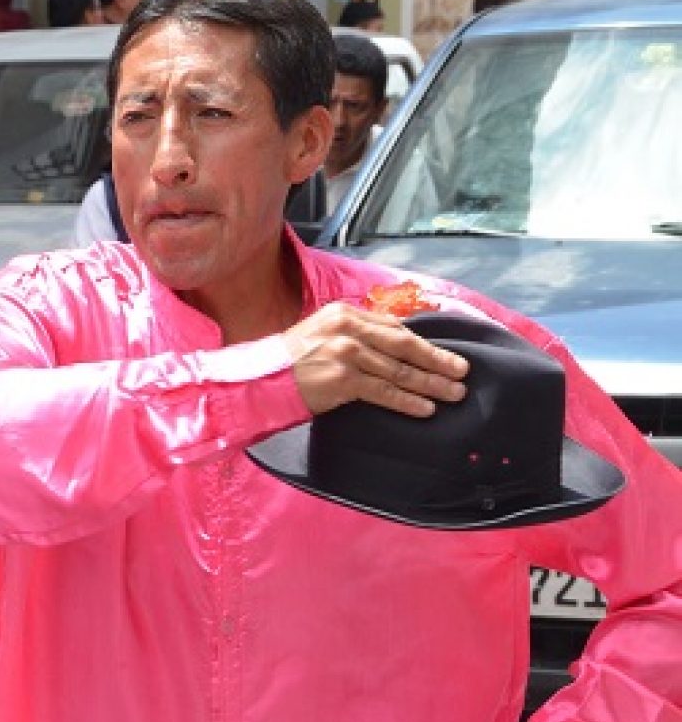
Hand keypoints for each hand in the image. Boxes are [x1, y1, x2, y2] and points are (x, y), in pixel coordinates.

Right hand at [282, 301, 468, 416]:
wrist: (259, 380)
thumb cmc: (290, 361)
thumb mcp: (322, 334)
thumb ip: (354, 335)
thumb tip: (393, 347)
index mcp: (345, 313)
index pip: (394, 327)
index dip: (423, 342)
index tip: (443, 353)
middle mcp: (348, 329)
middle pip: (404, 345)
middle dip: (437, 360)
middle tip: (462, 371)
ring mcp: (346, 353)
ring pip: (399, 370)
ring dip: (431, 383)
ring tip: (452, 393)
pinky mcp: (343, 379)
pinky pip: (384, 391)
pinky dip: (408, 401)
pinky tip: (425, 408)